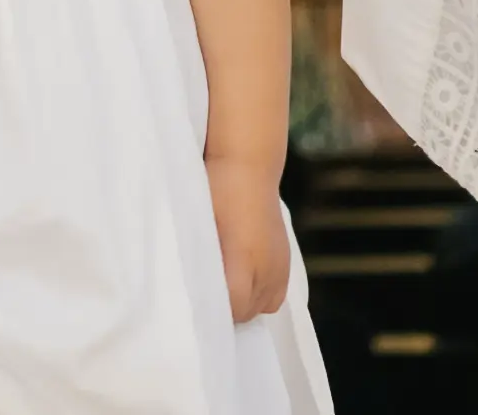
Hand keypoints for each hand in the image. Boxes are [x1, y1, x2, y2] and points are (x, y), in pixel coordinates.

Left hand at [206, 156, 291, 323]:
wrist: (248, 165)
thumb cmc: (216, 190)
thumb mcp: (199, 224)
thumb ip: (198, 262)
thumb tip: (191, 291)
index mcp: (243, 256)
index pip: (233, 307)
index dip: (212, 311)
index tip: (195, 305)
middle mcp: (267, 266)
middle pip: (247, 313)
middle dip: (226, 309)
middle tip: (204, 295)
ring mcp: (281, 265)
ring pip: (262, 308)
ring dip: (243, 304)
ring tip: (223, 288)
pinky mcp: (286, 261)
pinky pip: (275, 297)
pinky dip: (258, 296)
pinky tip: (241, 281)